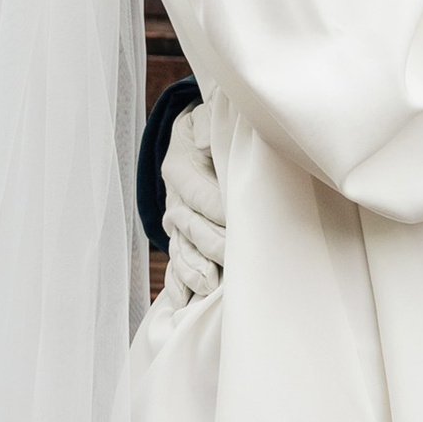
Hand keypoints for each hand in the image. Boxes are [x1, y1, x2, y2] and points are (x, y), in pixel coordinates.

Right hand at [159, 101, 224, 298]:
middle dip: (217, 248)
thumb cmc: (207, 129)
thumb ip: (209, 128)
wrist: (188, 139)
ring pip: (184, 251)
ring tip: (209, 286)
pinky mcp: (179, 239)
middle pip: (196, 229)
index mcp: (180, 170)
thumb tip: (206, 141)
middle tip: (240, 263)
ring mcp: (176, 224)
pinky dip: (180, 285)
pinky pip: (175, 265)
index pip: (204, 197)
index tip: (247, 225)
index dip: (224, 212)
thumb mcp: (207, 118)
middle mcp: (175, 201)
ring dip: (196, 271)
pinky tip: (186, 303)